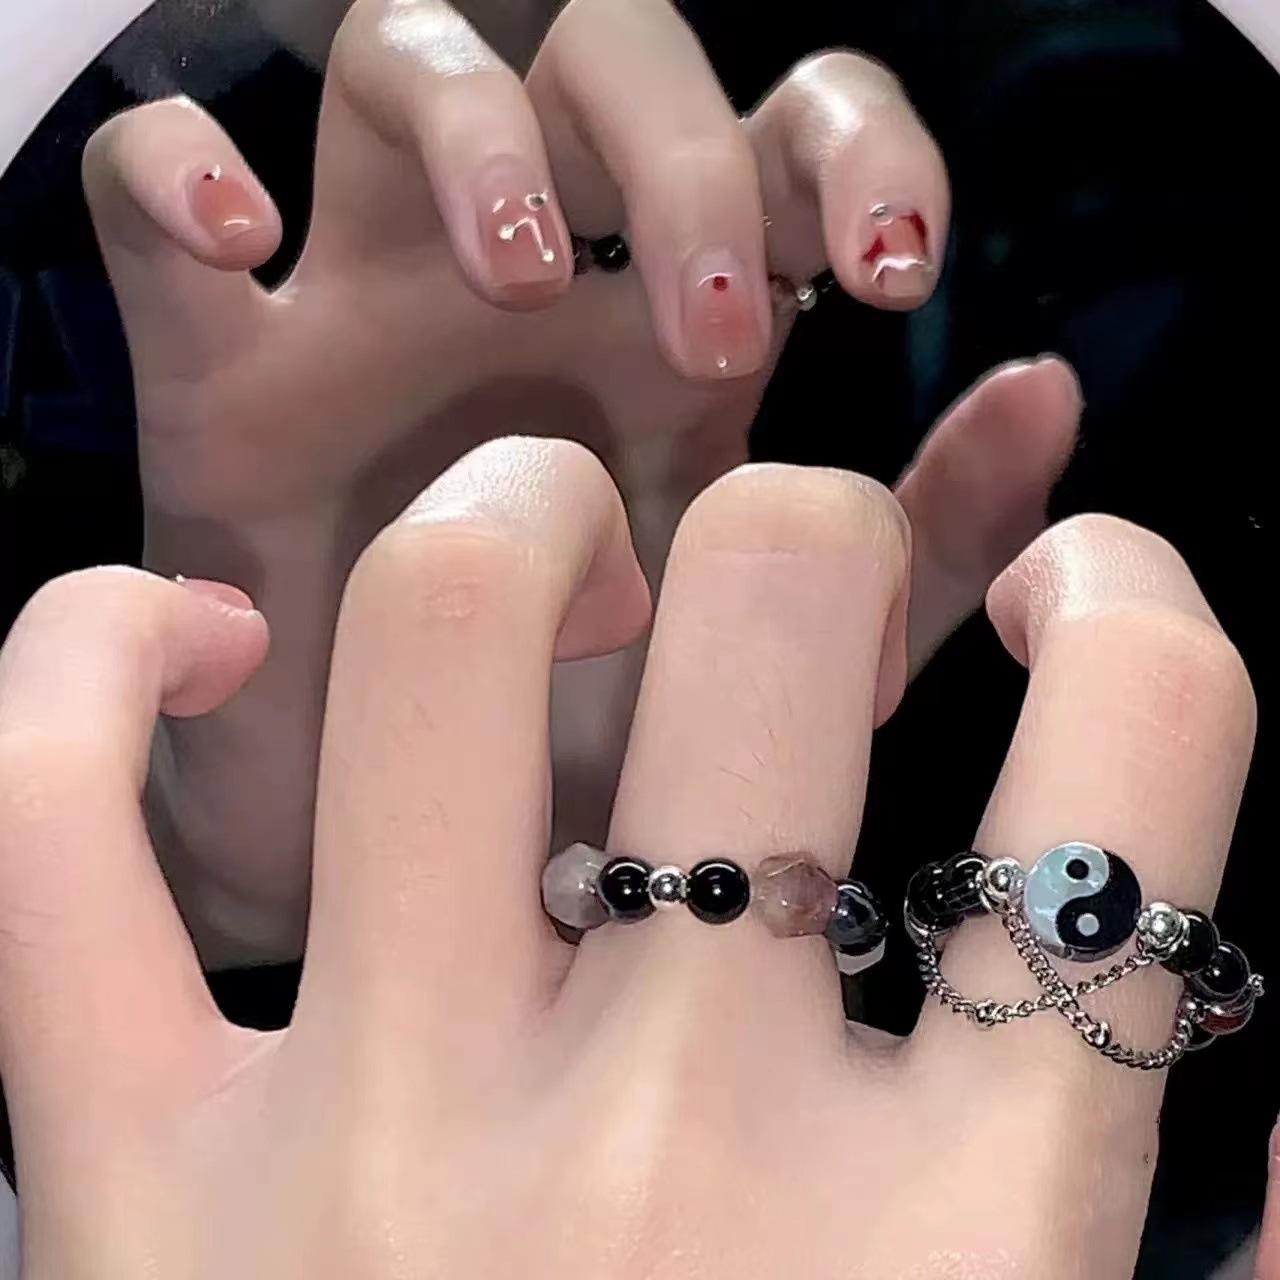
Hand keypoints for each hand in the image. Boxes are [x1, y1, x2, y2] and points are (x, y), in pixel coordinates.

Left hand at [0, 440, 1252, 1277]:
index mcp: (969, 1261)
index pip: (1144, 748)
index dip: (1136, 606)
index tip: (1063, 603)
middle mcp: (670, 1160)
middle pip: (774, 609)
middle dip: (799, 529)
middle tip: (769, 584)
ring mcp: (360, 1157)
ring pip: (433, 637)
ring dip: (514, 523)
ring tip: (551, 559)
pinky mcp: (114, 1204)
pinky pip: (43, 833)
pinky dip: (93, 669)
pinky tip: (207, 640)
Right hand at [83, 0, 1078, 963]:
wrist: (397, 863)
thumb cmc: (590, 755)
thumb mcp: (783, 652)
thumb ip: (925, 540)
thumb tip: (1047, 382)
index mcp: (669, 335)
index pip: (785, 128)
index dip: (855, 147)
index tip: (893, 278)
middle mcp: (526, 281)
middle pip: (609, 54)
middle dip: (683, 149)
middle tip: (715, 329)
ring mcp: (357, 301)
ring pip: (400, 55)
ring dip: (476, 127)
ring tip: (515, 281)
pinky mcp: (206, 360)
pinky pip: (140, 184)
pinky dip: (174, 168)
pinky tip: (242, 243)